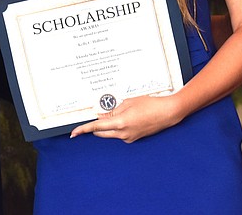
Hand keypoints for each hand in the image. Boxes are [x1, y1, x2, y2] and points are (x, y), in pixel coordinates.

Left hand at [69, 94, 183, 142]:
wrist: (168, 112)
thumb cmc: (150, 104)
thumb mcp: (128, 103)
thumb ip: (113, 111)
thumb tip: (102, 117)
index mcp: (120, 123)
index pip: (96, 127)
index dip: (84, 130)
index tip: (74, 133)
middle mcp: (123, 133)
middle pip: (101, 132)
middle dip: (96, 126)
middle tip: (99, 114)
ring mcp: (129, 137)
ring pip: (110, 133)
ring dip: (109, 125)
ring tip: (121, 112)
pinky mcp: (134, 138)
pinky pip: (120, 134)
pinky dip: (118, 127)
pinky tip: (129, 117)